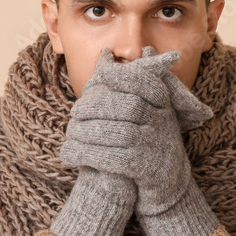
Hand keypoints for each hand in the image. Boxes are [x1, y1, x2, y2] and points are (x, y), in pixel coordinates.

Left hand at [60, 46, 213, 215]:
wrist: (166, 180)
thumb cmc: (147, 137)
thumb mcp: (145, 109)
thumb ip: (126, 84)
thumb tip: (105, 55)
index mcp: (162, 103)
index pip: (145, 83)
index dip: (123, 77)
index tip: (102, 75)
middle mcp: (163, 123)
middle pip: (128, 107)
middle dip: (96, 107)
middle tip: (74, 111)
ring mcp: (156, 147)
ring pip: (119, 133)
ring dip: (88, 133)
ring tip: (69, 133)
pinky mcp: (145, 169)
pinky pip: (113, 160)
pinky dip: (87, 155)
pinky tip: (69, 154)